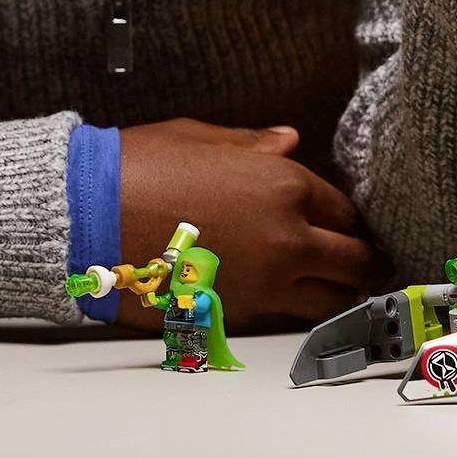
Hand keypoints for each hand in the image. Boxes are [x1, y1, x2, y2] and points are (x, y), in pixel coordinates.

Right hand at [115, 119, 376, 328]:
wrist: (86, 218)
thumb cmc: (139, 168)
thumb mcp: (202, 139)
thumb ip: (254, 146)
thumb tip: (288, 141)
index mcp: (286, 186)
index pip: (344, 209)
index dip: (346, 217)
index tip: (347, 224)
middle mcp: (287, 238)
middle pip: (352, 260)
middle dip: (363, 261)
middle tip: (370, 265)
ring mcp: (265, 283)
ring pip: (329, 299)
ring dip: (339, 293)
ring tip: (343, 291)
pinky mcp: (235, 315)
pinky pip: (285, 318)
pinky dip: (296, 312)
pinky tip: (292, 305)